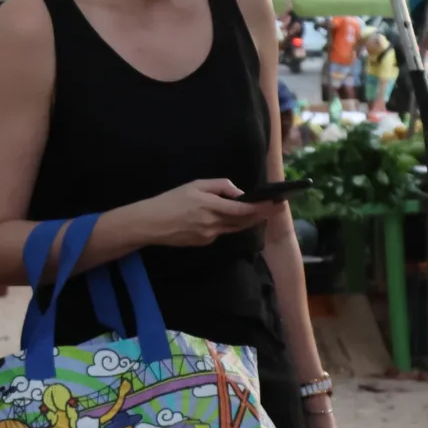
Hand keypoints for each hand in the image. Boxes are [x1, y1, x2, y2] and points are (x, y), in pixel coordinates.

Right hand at [137, 179, 275, 248]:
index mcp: (210, 206)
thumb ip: (219, 186)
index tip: (274, 204)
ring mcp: (209, 236)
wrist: (151, 223)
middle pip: (243, 221)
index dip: (260, 208)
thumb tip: (238, 193)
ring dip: (248, 221)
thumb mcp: (195, 185)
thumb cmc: (171, 200)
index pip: (242, 209)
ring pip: (234, 228)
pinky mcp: (205, 243)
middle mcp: (213, 224)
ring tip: (261, 214)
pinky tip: (230, 219)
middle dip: (260, 215)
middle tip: (276, 209)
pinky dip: (229, 225)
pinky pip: (221, 232)